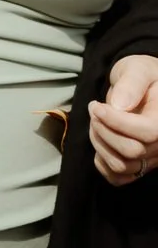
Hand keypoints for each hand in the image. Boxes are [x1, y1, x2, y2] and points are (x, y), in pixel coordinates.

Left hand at [89, 53, 157, 185]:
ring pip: (122, 166)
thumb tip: (119, 106)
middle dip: (104, 130)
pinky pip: (118, 177)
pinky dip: (102, 163)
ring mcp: (152, 158)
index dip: (117, 122)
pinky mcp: (139, 165)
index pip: (148, 132)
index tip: (96, 106)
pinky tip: (100, 142)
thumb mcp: (138, 69)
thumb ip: (131, 84)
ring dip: (99, 144)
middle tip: (95, 110)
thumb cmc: (142, 75)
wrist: (143, 86)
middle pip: (132, 151)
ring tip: (96, 122)